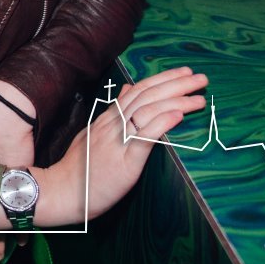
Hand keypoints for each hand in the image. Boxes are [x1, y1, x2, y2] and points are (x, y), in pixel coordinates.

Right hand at [31, 67, 208, 227]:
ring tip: (198, 96)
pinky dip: (161, 124)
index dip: (162, 80)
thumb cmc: (79, 168)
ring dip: (176, 101)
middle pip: (146, 97)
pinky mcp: (124, 163)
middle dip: (175, 84)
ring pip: (148, 113)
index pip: (138, 91)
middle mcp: (113, 125)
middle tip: (200, 77)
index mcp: (108, 119)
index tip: (183, 72)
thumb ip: (111, 112)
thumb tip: (127, 89)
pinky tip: (177, 116)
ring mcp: (118, 142)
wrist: (63, 191)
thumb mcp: (92, 133)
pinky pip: (143, 139)